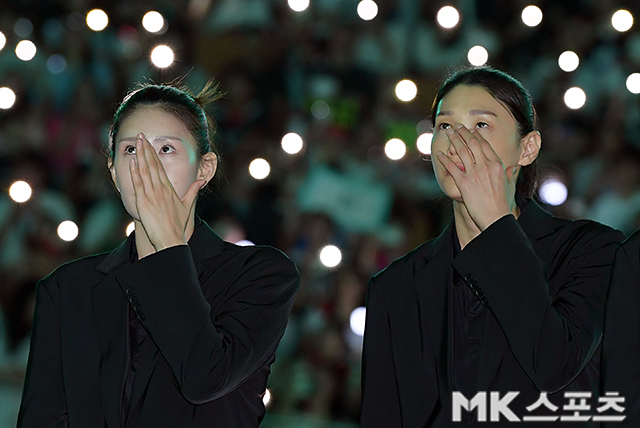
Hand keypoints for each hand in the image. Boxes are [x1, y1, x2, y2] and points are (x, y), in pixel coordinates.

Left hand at [129, 133, 204, 250]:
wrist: (170, 239)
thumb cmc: (177, 225)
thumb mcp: (187, 206)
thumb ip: (193, 191)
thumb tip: (201, 181)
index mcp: (170, 189)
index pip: (160, 167)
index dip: (154, 154)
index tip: (149, 144)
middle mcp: (161, 189)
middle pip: (152, 165)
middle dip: (146, 149)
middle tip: (141, 136)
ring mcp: (152, 195)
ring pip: (145, 171)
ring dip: (140, 156)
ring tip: (136, 143)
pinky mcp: (144, 202)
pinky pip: (138, 184)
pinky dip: (135, 172)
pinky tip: (132, 161)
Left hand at [436, 124, 518, 230]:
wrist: (496, 217)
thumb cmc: (503, 203)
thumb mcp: (510, 185)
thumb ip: (511, 173)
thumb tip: (515, 167)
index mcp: (497, 165)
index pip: (485, 145)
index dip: (476, 136)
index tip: (470, 130)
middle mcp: (485, 166)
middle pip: (472, 144)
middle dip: (463, 133)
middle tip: (457, 127)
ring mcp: (474, 174)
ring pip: (462, 151)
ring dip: (454, 140)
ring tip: (448, 134)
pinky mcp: (464, 183)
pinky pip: (452, 167)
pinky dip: (444, 159)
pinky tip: (439, 154)